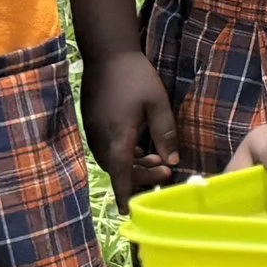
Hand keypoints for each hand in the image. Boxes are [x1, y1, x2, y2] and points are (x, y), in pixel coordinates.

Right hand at [81, 50, 178, 205]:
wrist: (107, 54)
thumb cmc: (135, 77)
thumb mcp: (157, 103)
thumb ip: (165, 133)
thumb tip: (172, 161)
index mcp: (116, 138)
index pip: (120, 175)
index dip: (126, 195)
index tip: (131, 213)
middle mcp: (100, 141)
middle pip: (119, 171)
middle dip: (142, 176)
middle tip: (167, 169)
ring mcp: (94, 134)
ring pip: (113, 161)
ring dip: (135, 165)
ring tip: (159, 158)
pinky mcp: (94, 127)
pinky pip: (109, 150)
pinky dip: (126, 155)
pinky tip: (143, 148)